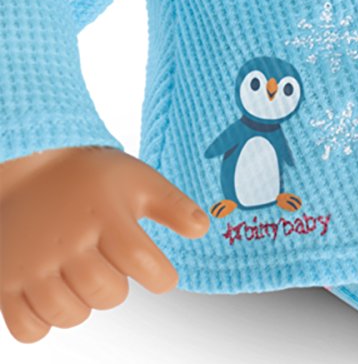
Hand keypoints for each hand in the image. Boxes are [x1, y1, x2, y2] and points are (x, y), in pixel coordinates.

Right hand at [0, 146, 208, 342]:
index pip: (142, 261)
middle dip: (119, 285)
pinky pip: (28, 329)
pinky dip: (45, 320)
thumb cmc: (92, 175)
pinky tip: (55, 291)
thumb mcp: (139, 180)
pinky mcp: (5, 280)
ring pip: (70, 314)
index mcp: (104, 216)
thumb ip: (173, 205)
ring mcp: (32, 264)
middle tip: (111, 263)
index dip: (161, 276)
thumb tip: (203, 229)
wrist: (33, 162)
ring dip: (85, 302)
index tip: (162, 275)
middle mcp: (66, 242)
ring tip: (84, 274)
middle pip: (108, 293)